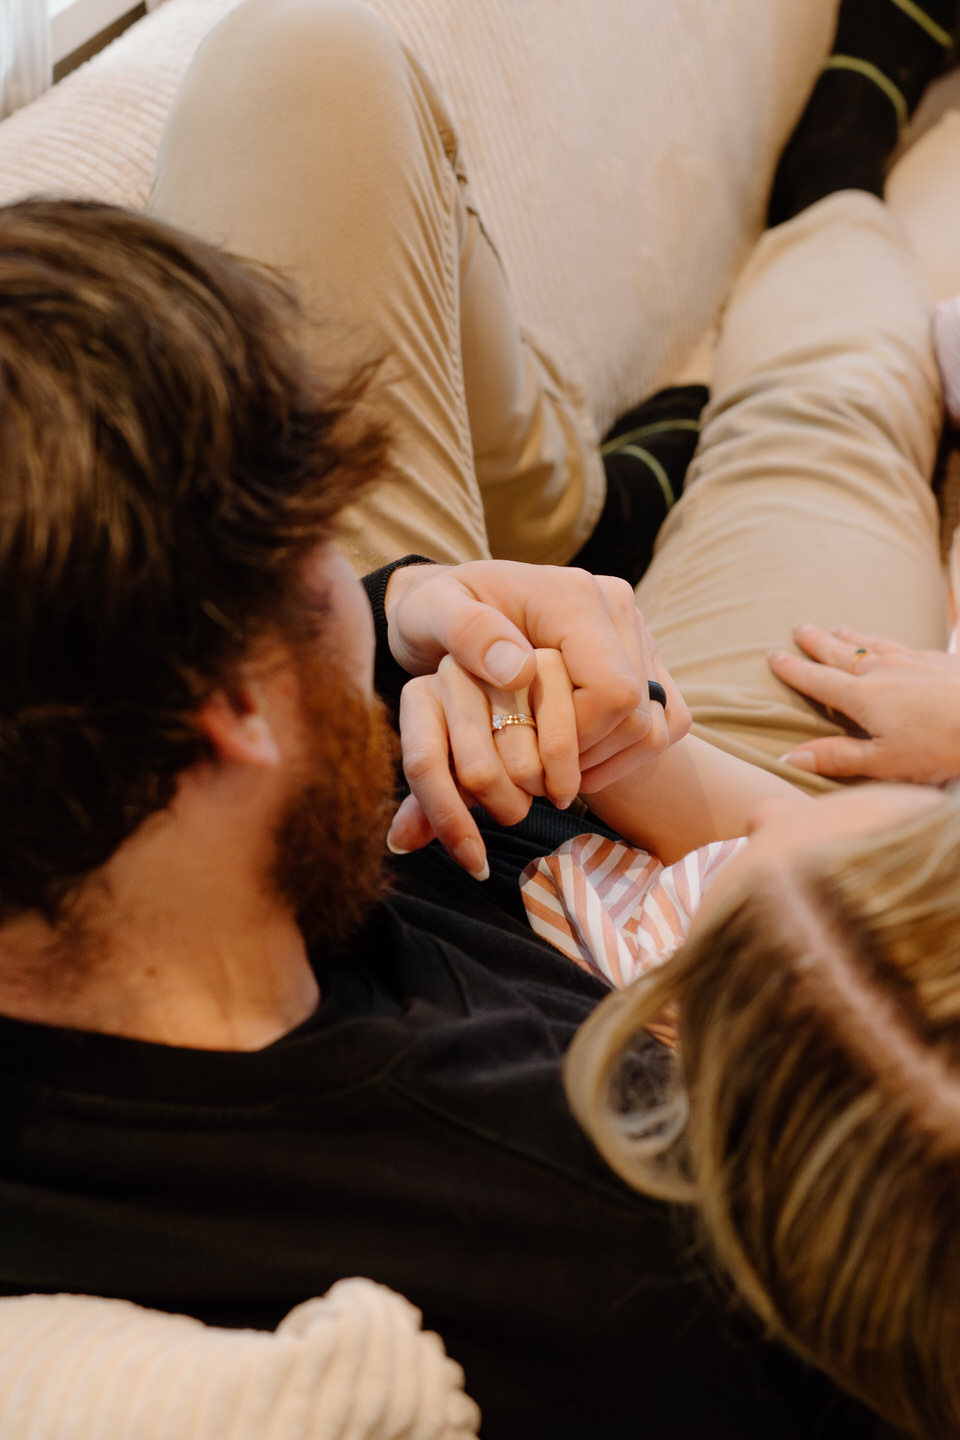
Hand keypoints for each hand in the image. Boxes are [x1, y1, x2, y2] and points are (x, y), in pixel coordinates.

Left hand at [384, 561, 688, 789]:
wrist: (451, 607)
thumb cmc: (434, 614)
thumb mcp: (429, 614)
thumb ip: (466, 633)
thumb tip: (522, 669)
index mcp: (573, 597)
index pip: (613, 693)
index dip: (577, 740)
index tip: (528, 754)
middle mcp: (616, 607)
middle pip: (636, 716)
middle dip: (586, 756)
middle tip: (532, 767)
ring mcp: (636, 631)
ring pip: (655, 726)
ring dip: (606, 761)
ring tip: (550, 765)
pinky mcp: (645, 657)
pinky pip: (665, 723)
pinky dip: (628, 755)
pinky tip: (579, 759)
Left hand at [389, 649, 581, 877]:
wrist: (512, 647)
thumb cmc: (474, 724)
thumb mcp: (445, 755)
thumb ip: (431, 796)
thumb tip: (400, 842)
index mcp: (418, 698)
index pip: (423, 767)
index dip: (448, 821)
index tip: (475, 864)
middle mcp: (452, 673)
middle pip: (477, 774)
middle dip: (505, 807)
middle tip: (518, 805)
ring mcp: (495, 665)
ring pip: (522, 764)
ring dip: (538, 793)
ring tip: (543, 785)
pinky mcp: (547, 661)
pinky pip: (560, 739)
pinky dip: (566, 775)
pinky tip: (567, 783)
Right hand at [768, 623, 959, 783]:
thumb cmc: (940, 746)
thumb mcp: (884, 762)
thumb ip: (837, 758)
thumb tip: (789, 758)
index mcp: (863, 697)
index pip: (819, 680)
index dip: (794, 670)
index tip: (774, 656)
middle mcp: (884, 671)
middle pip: (842, 652)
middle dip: (817, 641)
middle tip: (799, 627)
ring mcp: (914, 661)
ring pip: (873, 644)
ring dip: (852, 636)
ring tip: (838, 626)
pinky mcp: (941, 659)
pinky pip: (903, 645)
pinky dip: (886, 642)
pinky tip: (892, 646)